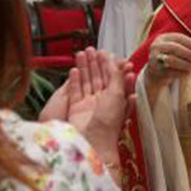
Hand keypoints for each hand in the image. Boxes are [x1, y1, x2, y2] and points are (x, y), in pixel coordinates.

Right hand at [39, 48, 134, 162]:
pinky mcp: (75, 110)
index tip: (104, 51)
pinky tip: (73, 70)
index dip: (108, 64)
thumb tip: (114, 62)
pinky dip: (74, 80)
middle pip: (98, 78)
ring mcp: (88, 106)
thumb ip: (116, 76)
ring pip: (86, 82)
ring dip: (84, 68)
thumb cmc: (109, 121)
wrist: (92, 141)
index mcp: (115, 99)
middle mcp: (102, 102)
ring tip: (80, 54)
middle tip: (90, 49)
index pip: (112, 77)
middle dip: (95, 63)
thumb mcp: (117, 94)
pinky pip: (75, 92)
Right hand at [144, 33, 190, 89]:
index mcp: (163, 38)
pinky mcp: (157, 71)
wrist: (155, 72)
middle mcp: (156, 46)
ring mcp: (154, 59)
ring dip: (185, 64)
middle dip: (188, 53)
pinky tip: (188, 73)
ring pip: (172, 60)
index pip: (179, 38)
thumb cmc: (170, 57)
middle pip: (175, 48)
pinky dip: (181, 72)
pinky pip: (171, 72)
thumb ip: (185, 46)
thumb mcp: (175, 47)